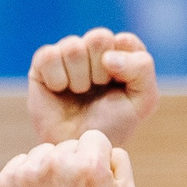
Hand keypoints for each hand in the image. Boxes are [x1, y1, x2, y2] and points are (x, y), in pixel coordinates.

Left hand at [0, 131, 136, 186]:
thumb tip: (105, 146)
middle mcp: (56, 163)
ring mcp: (26, 173)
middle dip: (72, 166)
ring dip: (48, 171)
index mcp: (89, 164)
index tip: (93, 184)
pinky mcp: (4, 184)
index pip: (95, 139)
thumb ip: (120, 164)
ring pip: (42, 154)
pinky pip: (20, 165)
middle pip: (67, 146)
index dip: (98, 161)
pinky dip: (26, 181)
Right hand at [27, 29, 158, 144]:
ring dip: (79, 78)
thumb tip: (108, 56)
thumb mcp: (143, 101)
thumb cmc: (112, 125)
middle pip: (99, 37)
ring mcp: (67, 55)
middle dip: (100, 71)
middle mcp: (94, 50)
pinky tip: (59, 91)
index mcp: (121, 54)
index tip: (119, 88)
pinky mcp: (42, 64)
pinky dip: (57, 79)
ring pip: (73, 47)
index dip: (124, 67)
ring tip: (79, 93)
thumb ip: (142, 68)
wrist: (78, 149)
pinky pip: (49, 56)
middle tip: (97, 90)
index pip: (126, 41)